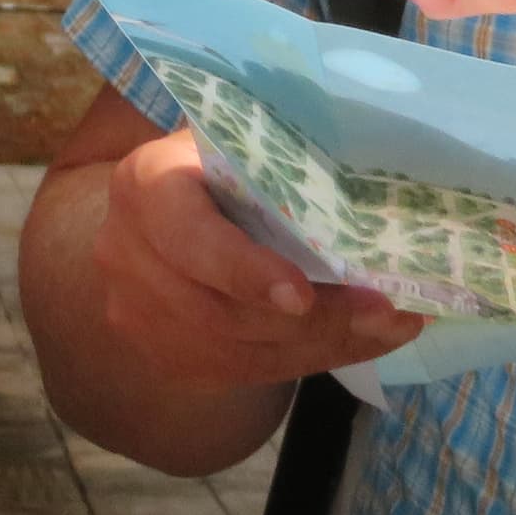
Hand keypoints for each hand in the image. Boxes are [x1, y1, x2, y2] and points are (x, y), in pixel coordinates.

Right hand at [92, 124, 426, 386]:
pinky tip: (357, 341)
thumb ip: (278, 158)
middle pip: (221, 312)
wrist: (167, 208)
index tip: (302, 295)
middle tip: (386, 311)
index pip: (189, 236)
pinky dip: (307, 359)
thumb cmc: (221, 159)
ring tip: (389, 328)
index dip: (243, 270)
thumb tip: (368, 174)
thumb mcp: (239, 140)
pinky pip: (242, 373)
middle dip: (314, 319)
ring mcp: (137, 314)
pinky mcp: (164, 357)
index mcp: (145, 183)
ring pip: (238, 353)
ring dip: (322, 346)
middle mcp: (125, 254)